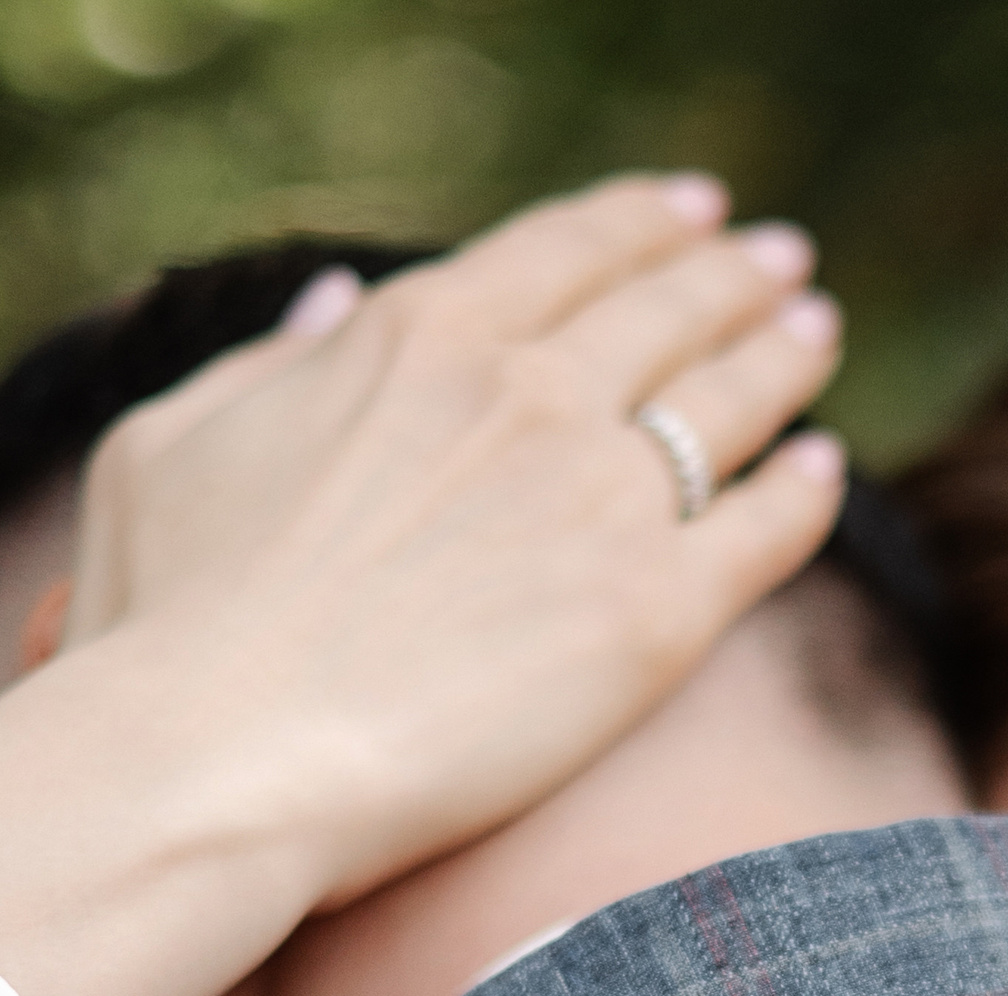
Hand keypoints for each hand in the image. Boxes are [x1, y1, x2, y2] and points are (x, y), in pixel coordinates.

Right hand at [0, 172, 848, 995]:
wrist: (227, 761)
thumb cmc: (171, 621)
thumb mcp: (181, 441)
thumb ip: (277, 365)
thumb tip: (340, 304)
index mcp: (419, 337)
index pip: (565, 251)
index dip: (641, 222)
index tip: (693, 211)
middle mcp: (531, 395)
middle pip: (669, 312)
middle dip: (736, 277)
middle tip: (786, 261)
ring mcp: (605, 497)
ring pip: (731, 402)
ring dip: (785, 356)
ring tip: (817, 331)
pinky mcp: (661, 611)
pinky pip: (766, 530)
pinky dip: (807, 493)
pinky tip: (826, 470)